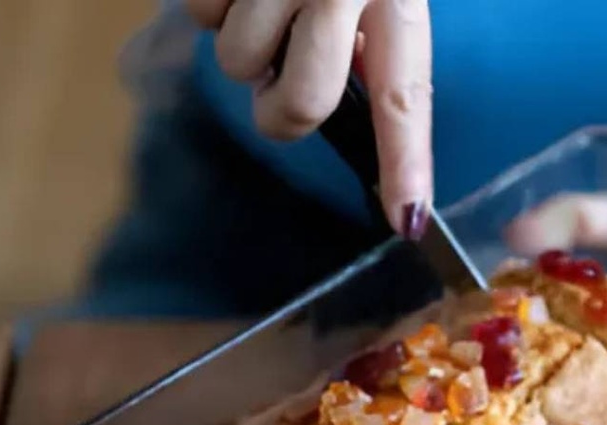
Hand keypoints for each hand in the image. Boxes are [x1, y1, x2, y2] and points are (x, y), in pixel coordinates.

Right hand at [187, 0, 432, 237]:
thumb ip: (377, 37)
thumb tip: (354, 97)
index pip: (403, 98)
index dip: (404, 165)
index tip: (407, 221)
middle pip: (300, 103)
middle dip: (282, 108)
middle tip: (284, 74)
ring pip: (238, 64)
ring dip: (244, 47)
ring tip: (263, 2)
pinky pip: (199, 14)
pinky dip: (211, 4)